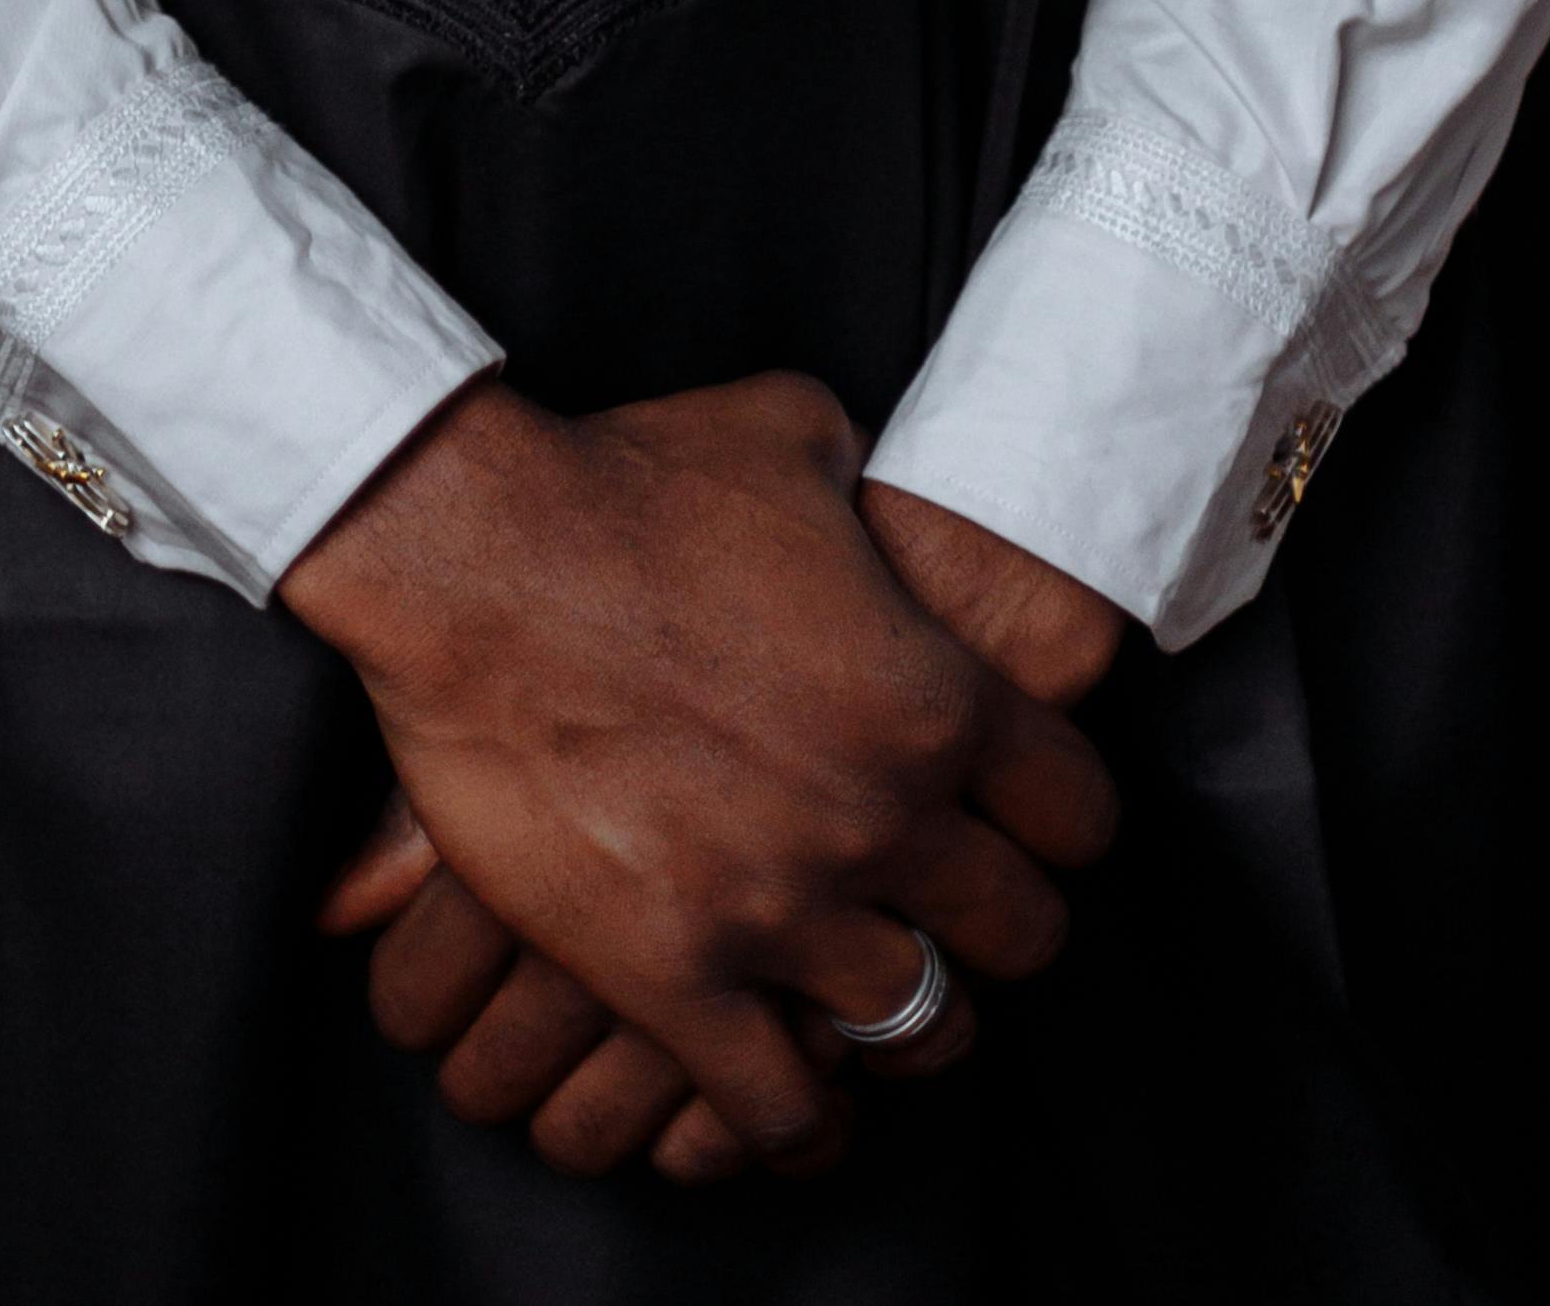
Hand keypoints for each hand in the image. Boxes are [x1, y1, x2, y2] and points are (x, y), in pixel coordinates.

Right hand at [281, 375, 1117, 1183]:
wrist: (473, 553)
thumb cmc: (625, 482)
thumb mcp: (787, 432)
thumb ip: (860, 479)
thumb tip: (871, 476)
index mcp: (928, 697)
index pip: (1077, 812)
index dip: (1058, 821)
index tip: (1025, 823)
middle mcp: (879, 816)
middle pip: (1018, 935)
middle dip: (995, 927)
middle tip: (951, 913)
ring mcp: (777, 907)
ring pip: (912, 1027)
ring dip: (900, 1016)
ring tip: (872, 998)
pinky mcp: (671, 974)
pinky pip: (776, 1106)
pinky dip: (796, 1117)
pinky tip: (791, 1094)